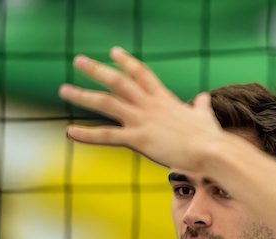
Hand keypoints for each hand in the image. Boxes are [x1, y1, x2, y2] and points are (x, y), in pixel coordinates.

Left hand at [59, 47, 224, 172]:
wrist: (212, 150)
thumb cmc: (212, 136)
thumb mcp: (205, 116)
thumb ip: (201, 106)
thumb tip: (204, 97)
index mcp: (164, 99)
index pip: (141, 74)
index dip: (126, 62)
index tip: (113, 51)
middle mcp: (149, 105)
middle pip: (117, 81)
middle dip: (96, 70)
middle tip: (78, 60)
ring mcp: (142, 120)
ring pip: (106, 103)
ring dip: (83, 96)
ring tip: (64, 91)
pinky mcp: (139, 139)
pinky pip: (107, 135)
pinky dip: (87, 134)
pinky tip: (70, 132)